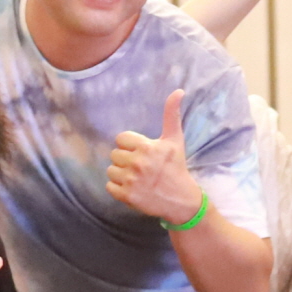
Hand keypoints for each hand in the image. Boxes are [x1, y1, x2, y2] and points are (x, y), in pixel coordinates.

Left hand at [107, 90, 203, 227]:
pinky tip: (132, 188)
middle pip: (115, 154)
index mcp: (147, 147)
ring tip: (136, 178)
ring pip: (110, 170)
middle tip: (141, 168)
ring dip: (120, 174)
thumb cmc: (176, 167)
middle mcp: (138, 163)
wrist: (181, 200)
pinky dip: (117, 188)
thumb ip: (172, 114)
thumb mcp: (174, 140)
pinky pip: (109, 186)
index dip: (130, 146)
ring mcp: (131, 180)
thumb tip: (178, 91)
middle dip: (126, 160)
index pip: (121, 139)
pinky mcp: (127, 196)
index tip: (142, 154)